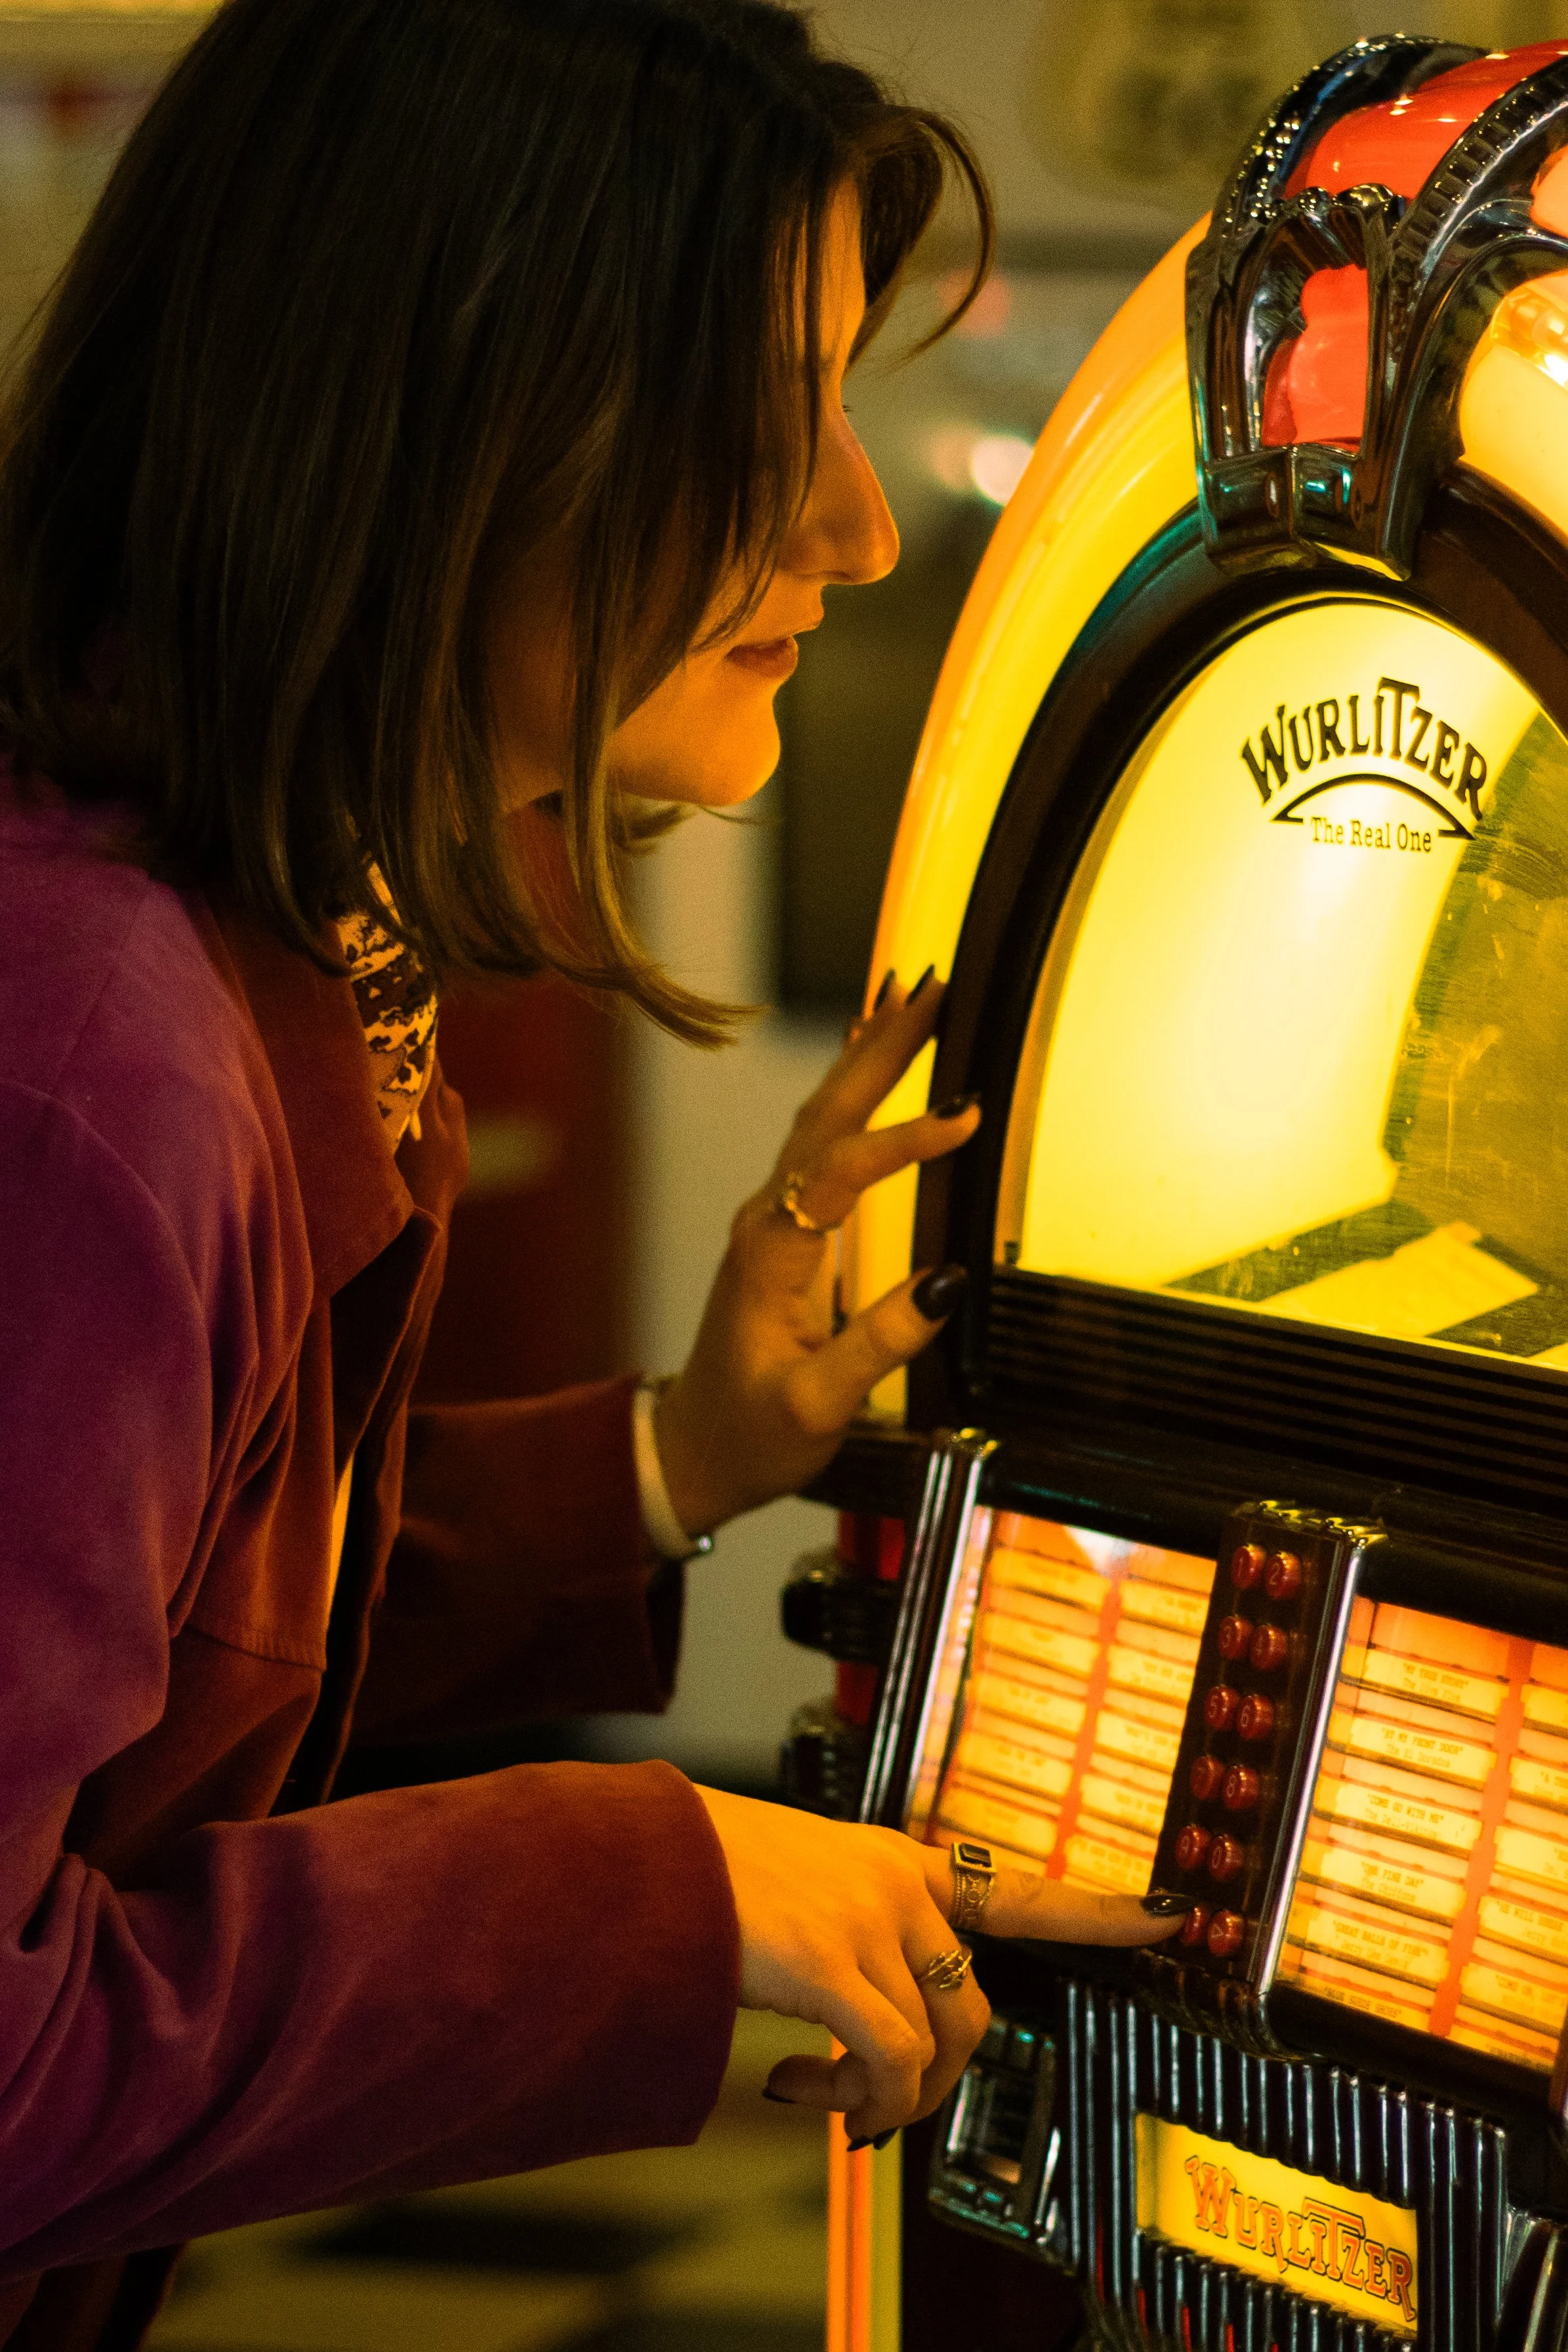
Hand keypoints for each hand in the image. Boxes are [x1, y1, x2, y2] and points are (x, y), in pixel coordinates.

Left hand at [653, 970, 979, 1535]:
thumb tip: (946, 1281)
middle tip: (934, 988)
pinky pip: (820, 1137)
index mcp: (773, 1255)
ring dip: (868, 1054)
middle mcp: (767, 1220)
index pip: (842, 1173)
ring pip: (822, 1115)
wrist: (691, 1450)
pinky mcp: (784, 1228)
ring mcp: (772, 1218)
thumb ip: (879, 1345)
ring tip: (913, 995)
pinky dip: (851, 1086)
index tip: (965, 1117)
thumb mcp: (818, 1408)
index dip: (903, 1140)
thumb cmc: (751, 1434)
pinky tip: (868, 1051)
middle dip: (883, 1048)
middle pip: (828, 1113)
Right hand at [694, 1786, 1184, 2141]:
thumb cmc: (699, 1876)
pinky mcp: (827, 1960)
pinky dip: (852, 2099)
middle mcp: (893, 1883)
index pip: (1019, 1887)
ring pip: (932, 2042)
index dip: (1102, 1910)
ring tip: (817, 2101)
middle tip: (871, 2110)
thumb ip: (849, 1930)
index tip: (1174, 1915)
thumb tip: (871, 2030)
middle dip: (935, 2077)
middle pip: (974, 2004)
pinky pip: (885, 2060)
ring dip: (878, 2098)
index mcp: (892, 1861)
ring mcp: (865, 1918)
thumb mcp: (795, 1882)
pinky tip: (787, 2089)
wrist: (631, 1860)